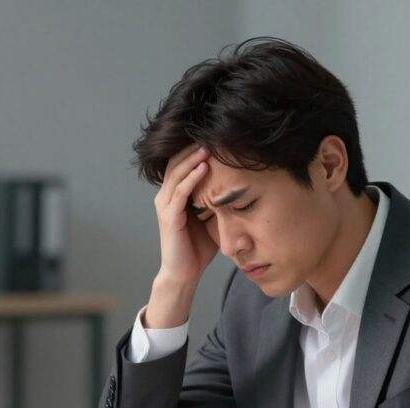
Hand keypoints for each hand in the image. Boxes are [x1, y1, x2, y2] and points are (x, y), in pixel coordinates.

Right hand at [144, 144, 219, 327]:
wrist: (184, 274)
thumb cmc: (199, 247)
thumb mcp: (212, 216)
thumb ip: (219, 198)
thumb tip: (243, 181)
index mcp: (174, 194)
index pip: (182, 162)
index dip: (195, 147)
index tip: (215, 134)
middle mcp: (166, 196)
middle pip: (176, 162)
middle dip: (193, 146)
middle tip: (211, 131)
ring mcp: (165, 206)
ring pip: (176, 174)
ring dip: (192, 158)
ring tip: (209, 145)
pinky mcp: (169, 218)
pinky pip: (179, 193)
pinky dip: (191, 178)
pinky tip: (204, 167)